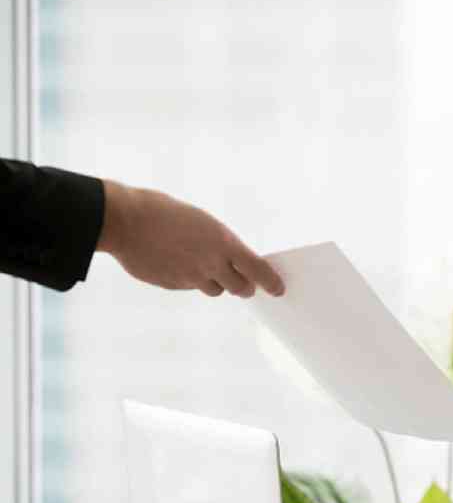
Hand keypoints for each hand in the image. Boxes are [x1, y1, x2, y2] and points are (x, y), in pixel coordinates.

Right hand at [97, 179, 284, 297]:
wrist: (125, 221)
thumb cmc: (164, 212)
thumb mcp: (202, 221)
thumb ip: (219, 244)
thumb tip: (230, 259)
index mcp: (223, 243)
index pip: (258, 270)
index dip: (270, 282)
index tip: (278, 289)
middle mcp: (211, 264)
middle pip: (240, 288)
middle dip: (245, 286)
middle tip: (246, 283)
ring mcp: (190, 278)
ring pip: (215, 290)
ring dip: (217, 283)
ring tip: (207, 267)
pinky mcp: (172, 285)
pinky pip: (189, 287)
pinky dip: (191, 280)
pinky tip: (179, 263)